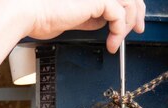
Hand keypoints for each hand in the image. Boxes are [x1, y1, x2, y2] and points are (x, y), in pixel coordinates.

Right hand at [27, 0, 145, 52]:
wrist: (30, 13)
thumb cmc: (42, 15)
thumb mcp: (74, 17)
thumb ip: (91, 16)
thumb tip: (104, 23)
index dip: (132, 6)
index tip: (134, 23)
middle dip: (138, 14)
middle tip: (137, 30)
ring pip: (129, 3)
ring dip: (127, 25)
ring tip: (117, 42)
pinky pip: (120, 15)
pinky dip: (119, 32)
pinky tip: (112, 43)